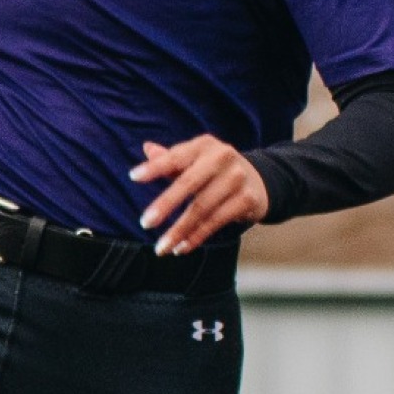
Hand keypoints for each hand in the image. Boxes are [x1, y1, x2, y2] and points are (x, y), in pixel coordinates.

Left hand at [128, 135, 267, 255]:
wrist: (260, 181)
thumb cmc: (216, 170)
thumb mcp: (196, 160)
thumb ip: (171, 159)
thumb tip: (147, 149)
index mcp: (204, 145)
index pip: (176, 156)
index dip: (155, 166)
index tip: (133, 177)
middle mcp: (222, 157)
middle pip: (189, 183)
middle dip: (165, 205)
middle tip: (145, 223)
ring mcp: (237, 178)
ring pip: (202, 208)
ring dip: (179, 230)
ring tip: (161, 247)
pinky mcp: (247, 199)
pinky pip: (216, 222)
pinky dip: (196, 237)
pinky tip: (181, 247)